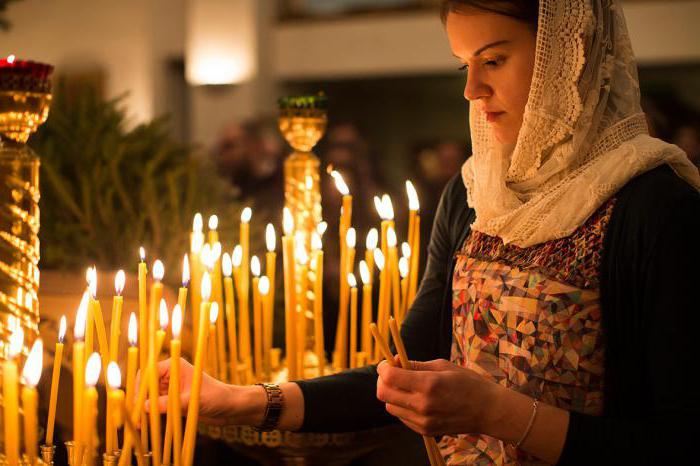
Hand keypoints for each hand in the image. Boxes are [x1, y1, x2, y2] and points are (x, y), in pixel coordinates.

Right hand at [140, 357, 265, 425]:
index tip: (137, 402)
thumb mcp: (192, 400)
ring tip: (141, 425)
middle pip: (147, 386)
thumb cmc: (216, 397)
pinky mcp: (173, 402)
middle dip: (140, 400)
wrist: (230, 408)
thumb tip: (145, 407)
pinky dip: (152, 415)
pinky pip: (157, 408)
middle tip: (136, 417)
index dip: (140, 386)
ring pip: (150, 398)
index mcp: (175, 366)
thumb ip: (170, 403)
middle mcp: (171, 375)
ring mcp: (171, 389)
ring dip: (144, 410)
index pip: (149, 372)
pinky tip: (149, 425)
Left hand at [376, 358, 498, 436]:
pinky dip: (402, 406)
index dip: (383, 367)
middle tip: (391, 373)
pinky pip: (402, 417)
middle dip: (383, 380)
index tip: (386, 363)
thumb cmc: (467, 382)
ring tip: (405, 386)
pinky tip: (415, 399)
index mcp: (428, 384)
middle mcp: (423, 405)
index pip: (390, 377)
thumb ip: (416, 365)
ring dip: (392, 394)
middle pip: (384, 394)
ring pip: (390, 407)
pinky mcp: (425, 431)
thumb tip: (395, 362)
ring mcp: (423, 421)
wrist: (487, 410)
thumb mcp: (443, 366)